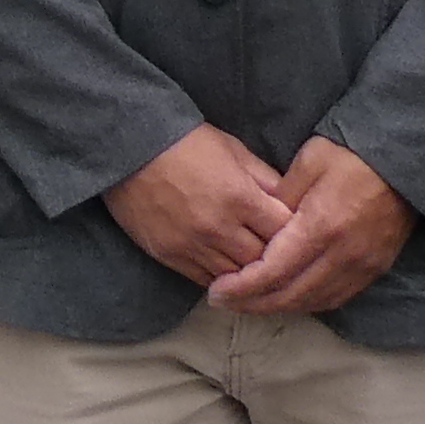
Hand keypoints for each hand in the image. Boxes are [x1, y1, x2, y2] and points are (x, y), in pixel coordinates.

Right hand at [100, 125, 287, 285]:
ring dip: (246, 271)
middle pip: (263, 259)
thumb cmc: (185, 142)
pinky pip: (206, 281)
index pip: (284, 231)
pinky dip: (221, 278)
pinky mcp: (171, 256)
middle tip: (276, 251)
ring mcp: (193, 245)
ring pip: (236, 276)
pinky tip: (226, 269)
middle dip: (273, 255)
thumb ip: (264, 178)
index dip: (293, 232)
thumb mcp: (233, 149)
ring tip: (252, 263)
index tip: (294, 230)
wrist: (130, 148)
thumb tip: (290, 201)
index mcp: (240, 196)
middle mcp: (219, 227)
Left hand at [207, 133, 418, 316]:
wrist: (407, 160)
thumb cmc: (353, 153)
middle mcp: (342, 255)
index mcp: (321, 226)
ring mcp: (362, 266)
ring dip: (280, 307)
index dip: (243, 287)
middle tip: (226, 303)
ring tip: (252, 303)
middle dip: (254, 303)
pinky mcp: (375, 269)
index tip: (218, 292)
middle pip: (291, 295)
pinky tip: (290, 298)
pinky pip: (336, 298)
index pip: (274, 272)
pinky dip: (308, 303)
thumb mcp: (308, 162)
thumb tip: (260, 225)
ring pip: (313, 302)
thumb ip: (280, 198)